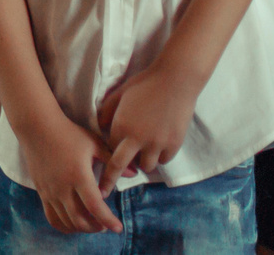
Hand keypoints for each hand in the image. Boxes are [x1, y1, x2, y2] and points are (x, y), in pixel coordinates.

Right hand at [15, 110, 121, 235]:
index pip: (95, 206)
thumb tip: (133, 173)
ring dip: (81, 228)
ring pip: (66, 221)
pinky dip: (64, 226)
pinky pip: (52, 217)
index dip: (108, 220)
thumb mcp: (93, 143)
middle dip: (96, 227)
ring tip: (91, 224)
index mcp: (78, 175)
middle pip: (80, 220)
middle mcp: (63, 187)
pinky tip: (73, 223)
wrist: (37, 126)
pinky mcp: (41, 192)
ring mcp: (50, 191)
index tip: (118, 227)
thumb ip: (112, 160)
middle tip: (105, 225)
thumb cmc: (68, 133)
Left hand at [95, 62, 201, 190]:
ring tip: (140, 155)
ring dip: (141, 162)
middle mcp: (138, 139)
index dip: (107, 155)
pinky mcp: (174, 145)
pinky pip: (163, 160)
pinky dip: (159, 157)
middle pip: (122, 166)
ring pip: (146, 166)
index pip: (109, 149)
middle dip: (110, 180)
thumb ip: (107, 111)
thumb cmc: (144, 84)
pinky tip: (157, 148)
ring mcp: (157, 144)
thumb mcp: (119, 94)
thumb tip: (100, 126)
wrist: (175, 81)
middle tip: (103, 191)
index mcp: (121, 126)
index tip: (99, 168)